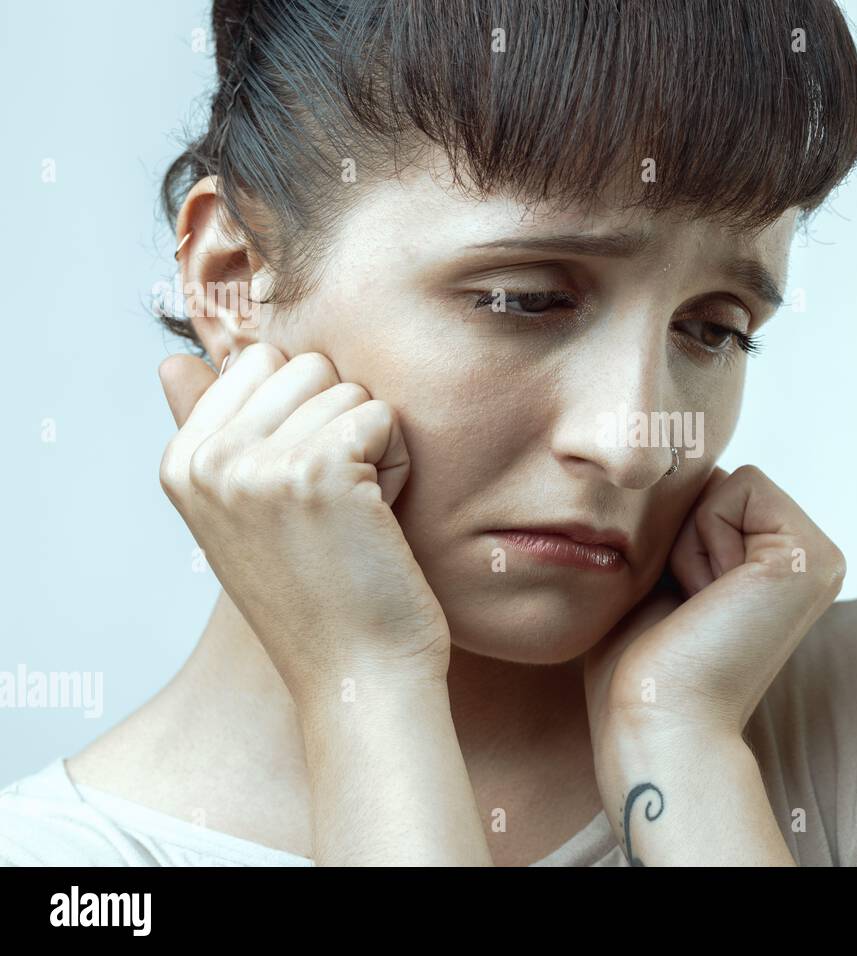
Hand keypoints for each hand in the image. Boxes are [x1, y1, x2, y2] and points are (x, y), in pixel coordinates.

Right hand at [157, 343, 448, 705]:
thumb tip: (173, 357)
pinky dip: (399, 463)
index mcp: (181, 463)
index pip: (258, 362)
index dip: (305, 416)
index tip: (304, 491)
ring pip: (348, 390)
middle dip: (341, 425)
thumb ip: (215, 430)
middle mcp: (208, 460)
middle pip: (307, 367)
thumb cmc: (319, 594)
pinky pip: (382, 416)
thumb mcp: (245, 509)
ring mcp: (255, 464)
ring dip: (374, 449)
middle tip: (338, 506)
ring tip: (356, 518)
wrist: (358, 675)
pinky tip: (380, 520)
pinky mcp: (315, 470)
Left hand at [584, 464, 846, 748]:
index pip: (709, 494)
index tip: (680, 605)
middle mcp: (807, 560)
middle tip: (688, 607)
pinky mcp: (810, 555)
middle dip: (680, 534)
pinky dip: (702, 538)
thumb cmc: (641, 665)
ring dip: (688, 541)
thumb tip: (682, 462)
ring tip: (699, 605)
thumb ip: (682, 522)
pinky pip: (736, 487)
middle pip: (715, 484)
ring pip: (724, 483)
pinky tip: (710, 598)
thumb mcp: (658, 576)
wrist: (656, 720)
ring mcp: (817, 557)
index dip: (671, 537)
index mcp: (777, 568)